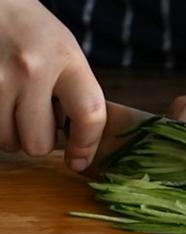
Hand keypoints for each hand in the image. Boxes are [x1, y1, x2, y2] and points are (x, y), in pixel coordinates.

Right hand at [0, 0, 105, 170]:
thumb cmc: (32, 33)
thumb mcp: (66, 54)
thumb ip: (77, 97)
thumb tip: (80, 150)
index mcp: (66, 59)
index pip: (89, 116)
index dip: (86, 145)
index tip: (79, 160)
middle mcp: (30, 68)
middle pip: (40, 144)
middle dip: (40, 139)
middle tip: (38, 116)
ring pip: (10, 143)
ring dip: (14, 133)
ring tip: (16, 103)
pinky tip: (2, 101)